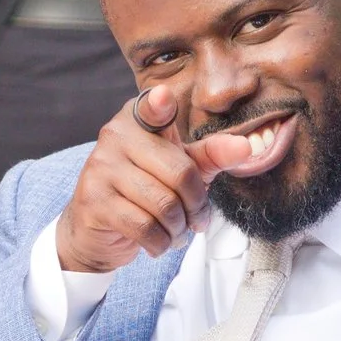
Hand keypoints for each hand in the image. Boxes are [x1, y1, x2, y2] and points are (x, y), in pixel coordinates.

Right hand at [56, 87, 258, 273]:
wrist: (96, 228)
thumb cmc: (145, 189)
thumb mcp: (181, 167)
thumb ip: (212, 155)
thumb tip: (245, 147)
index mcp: (137, 119)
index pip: (153, 109)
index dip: (160, 105)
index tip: (164, 98)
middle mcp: (115, 137)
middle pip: (180, 172)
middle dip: (196, 205)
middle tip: (197, 219)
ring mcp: (101, 168)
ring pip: (163, 205)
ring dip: (179, 228)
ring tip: (176, 231)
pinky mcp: (94, 202)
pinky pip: (144, 227)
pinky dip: (161, 243)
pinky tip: (159, 242)